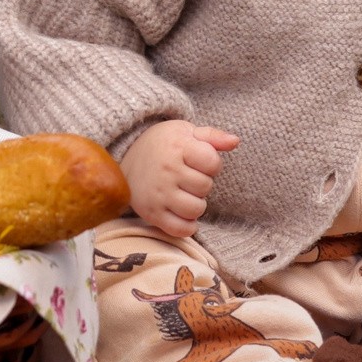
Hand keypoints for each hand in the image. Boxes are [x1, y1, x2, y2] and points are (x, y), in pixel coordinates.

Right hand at [122, 119, 240, 237]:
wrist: (126, 157)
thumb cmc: (163, 144)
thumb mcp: (186, 132)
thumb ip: (212, 136)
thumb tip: (235, 141)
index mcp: (177, 148)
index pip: (213, 163)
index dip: (212, 163)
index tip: (199, 161)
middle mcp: (166, 171)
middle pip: (205, 187)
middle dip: (202, 183)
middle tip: (188, 177)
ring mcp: (158, 194)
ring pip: (196, 209)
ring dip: (196, 204)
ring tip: (185, 193)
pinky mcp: (151, 213)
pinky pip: (180, 229)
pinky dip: (187, 225)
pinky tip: (183, 212)